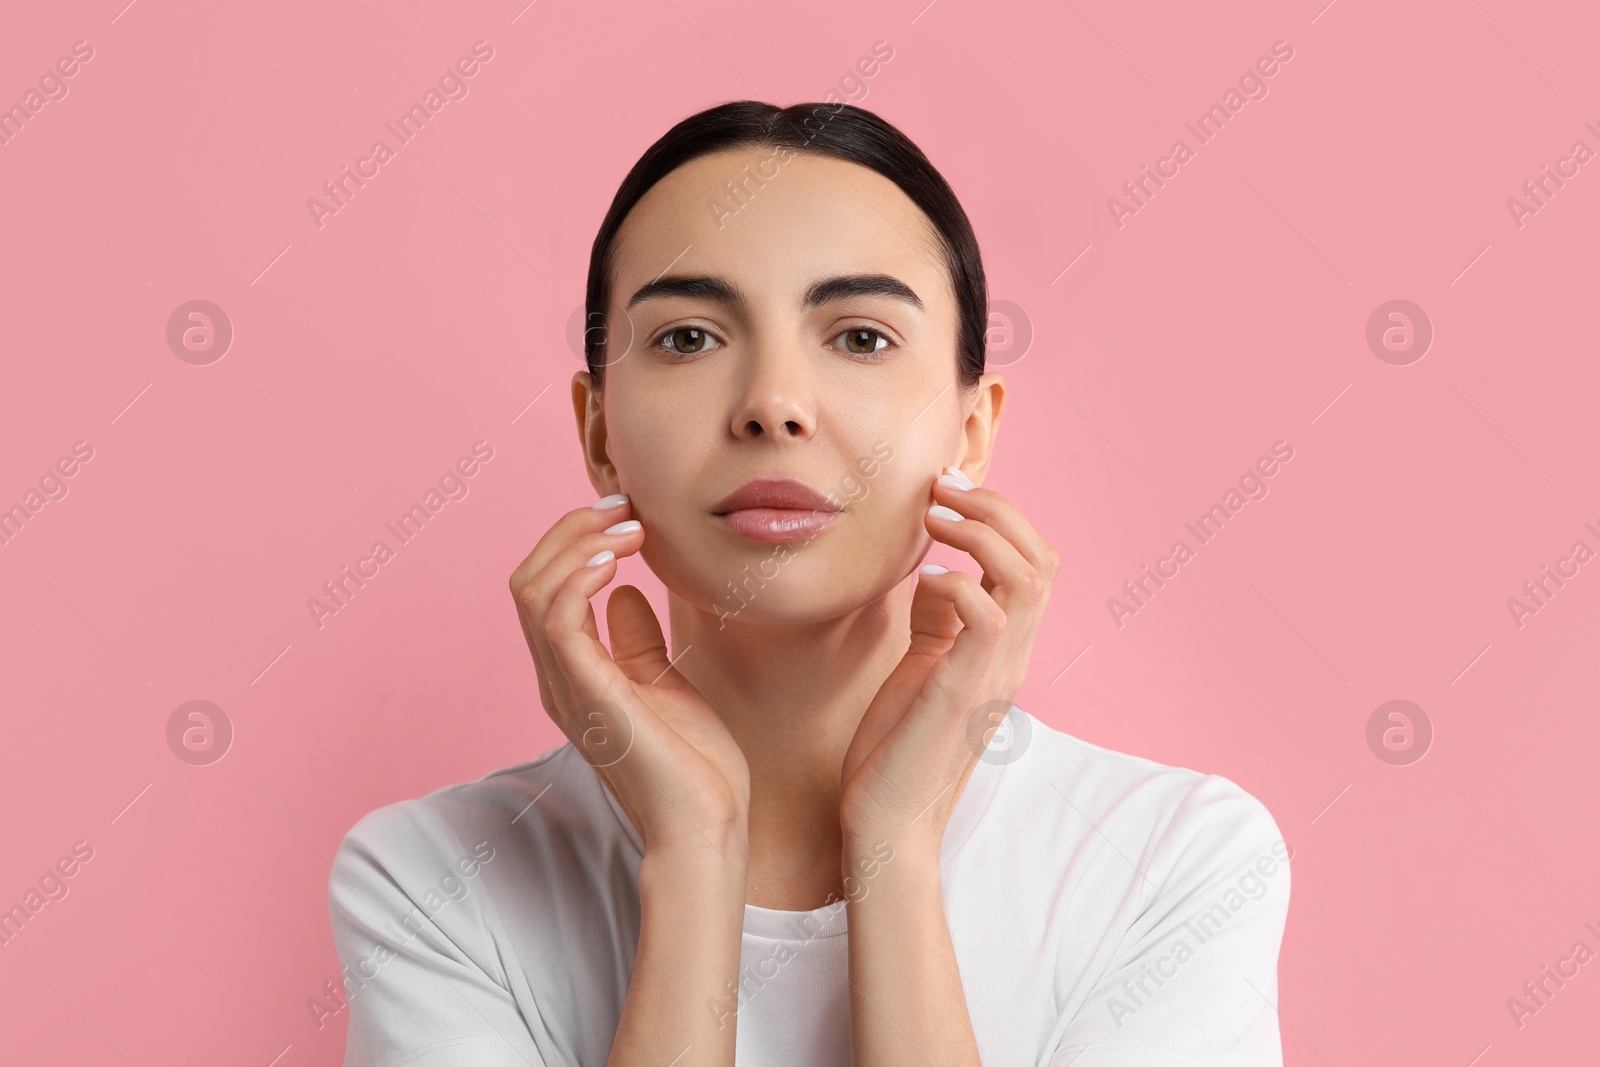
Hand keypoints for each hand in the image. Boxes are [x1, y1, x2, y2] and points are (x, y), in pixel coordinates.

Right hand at [509, 495, 750, 858]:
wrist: (707, 826)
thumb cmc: (693, 766)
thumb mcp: (663, 684)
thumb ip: (635, 641)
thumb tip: (624, 592)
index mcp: (573, 674)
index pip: (545, 589)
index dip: (576, 540)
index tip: (627, 512)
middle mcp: (558, 678)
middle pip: (529, 579)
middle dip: (572, 529)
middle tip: (626, 505)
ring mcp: (567, 688)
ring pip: (533, 591)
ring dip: (577, 544)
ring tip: (628, 526)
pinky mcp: (588, 696)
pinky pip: (557, 621)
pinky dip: (578, 579)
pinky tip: (616, 561)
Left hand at [838, 466, 1059, 854]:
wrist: (886, 823)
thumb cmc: (896, 747)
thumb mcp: (922, 667)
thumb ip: (937, 620)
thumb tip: (935, 571)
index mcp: (1004, 650)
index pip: (1036, 564)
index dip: (1001, 517)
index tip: (947, 491)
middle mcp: (1011, 658)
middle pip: (1043, 557)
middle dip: (996, 508)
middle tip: (941, 486)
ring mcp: (993, 676)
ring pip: (1028, 577)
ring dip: (981, 531)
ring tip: (935, 514)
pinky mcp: (962, 694)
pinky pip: (986, 617)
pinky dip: (959, 582)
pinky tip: (923, 580)